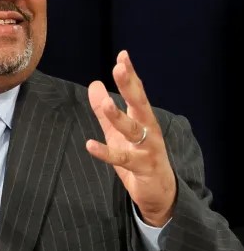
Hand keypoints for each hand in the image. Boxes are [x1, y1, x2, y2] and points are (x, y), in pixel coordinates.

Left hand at [86, 50, 176, 226]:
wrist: (160, 194)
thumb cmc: (138, 158)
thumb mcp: (117, 132)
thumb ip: (104, 111)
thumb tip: (94, 84)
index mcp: (142, 119)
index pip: (137, 92)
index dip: (130, 74)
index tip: (123, 55)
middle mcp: (148, 130)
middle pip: (139, 104)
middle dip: (130, 85)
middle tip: (119, 68)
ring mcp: (147, 149)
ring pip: (132, 130)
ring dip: (118, 116)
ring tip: (105, 103)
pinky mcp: (142, 168)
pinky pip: (122, 158)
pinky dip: (105, 152)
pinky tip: (90, 144)